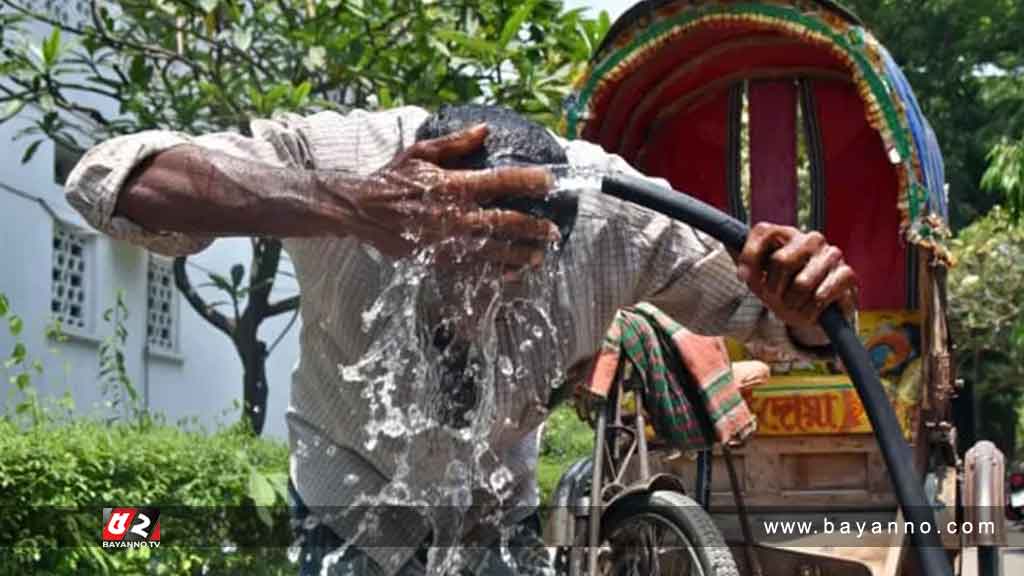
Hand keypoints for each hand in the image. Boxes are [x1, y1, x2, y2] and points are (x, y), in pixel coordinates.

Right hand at [335, 123, 558, 268]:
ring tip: (539, 257)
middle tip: (553, 231)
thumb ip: (456, 143)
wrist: (361, 210)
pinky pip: (472, 269)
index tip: (550, 182)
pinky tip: (511, 274)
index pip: (500, 182)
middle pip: (504, 222)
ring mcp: (447, 241)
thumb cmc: (392, 178)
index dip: (528, 182)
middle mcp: (454, 215)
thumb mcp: (421, 152)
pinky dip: (494, 272)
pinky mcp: (438, 259)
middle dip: (533, 227)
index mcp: (453, 185)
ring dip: (519, 255)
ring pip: (493, 251)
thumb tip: (486, 129)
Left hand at [735, 223, 857, 330]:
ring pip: (802, 283)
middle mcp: (810, 239)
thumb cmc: (781, 290)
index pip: (764, 232)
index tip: (745, 279)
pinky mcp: (846, 274)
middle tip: (775, 298)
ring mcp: (831, 254)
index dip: (750, 258)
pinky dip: (812, 310)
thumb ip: (744, 266)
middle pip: (781, 261)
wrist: (812, 312)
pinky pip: (823, 294)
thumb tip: (739, 266)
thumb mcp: (757, 279)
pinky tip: (811, 310)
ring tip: (794, 305)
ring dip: (792, 304)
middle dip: (773, 288)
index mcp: (786, 234)